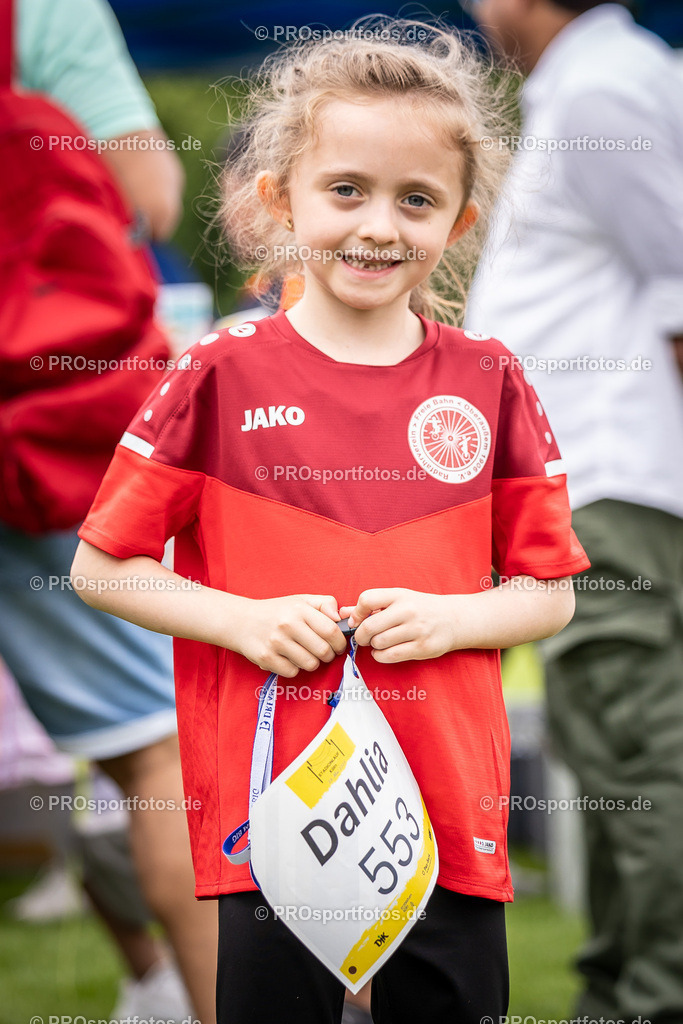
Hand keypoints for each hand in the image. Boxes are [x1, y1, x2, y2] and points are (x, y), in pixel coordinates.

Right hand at [232, 594, 347, 677]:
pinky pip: (293, 672)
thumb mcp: (300, 600)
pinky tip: (288, 658)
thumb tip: (340, 617)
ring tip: (305, 654)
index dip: (340, 642)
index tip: (338, 645)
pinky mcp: (266, 658)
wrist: (240, 620)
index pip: (331, 630)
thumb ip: (325, 604)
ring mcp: (276, 642)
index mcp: (299, 609)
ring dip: (312, 662)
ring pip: (310, 664)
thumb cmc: (276, 612)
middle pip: (323, 651)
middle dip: (329, 655)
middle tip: (324, 652)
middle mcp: (287, 624)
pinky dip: (294, 668)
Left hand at [340, 589, 458, 663]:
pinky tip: (383, 651)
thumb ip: (371, 606)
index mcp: (400, 595)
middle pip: (370, 626)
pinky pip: (390, 656)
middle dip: (360, 635)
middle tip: (362, 637)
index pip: (367, 599)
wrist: (454, 619)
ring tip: (377, 643)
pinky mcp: (422, 648)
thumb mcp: (399, 599)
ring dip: (373, 646)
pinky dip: (380, 656)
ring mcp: (416, 630)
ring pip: (379, 643)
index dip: (356, 612)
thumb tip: (343, 614)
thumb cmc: (421, 608)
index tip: (356, 620)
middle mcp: (408, 611)